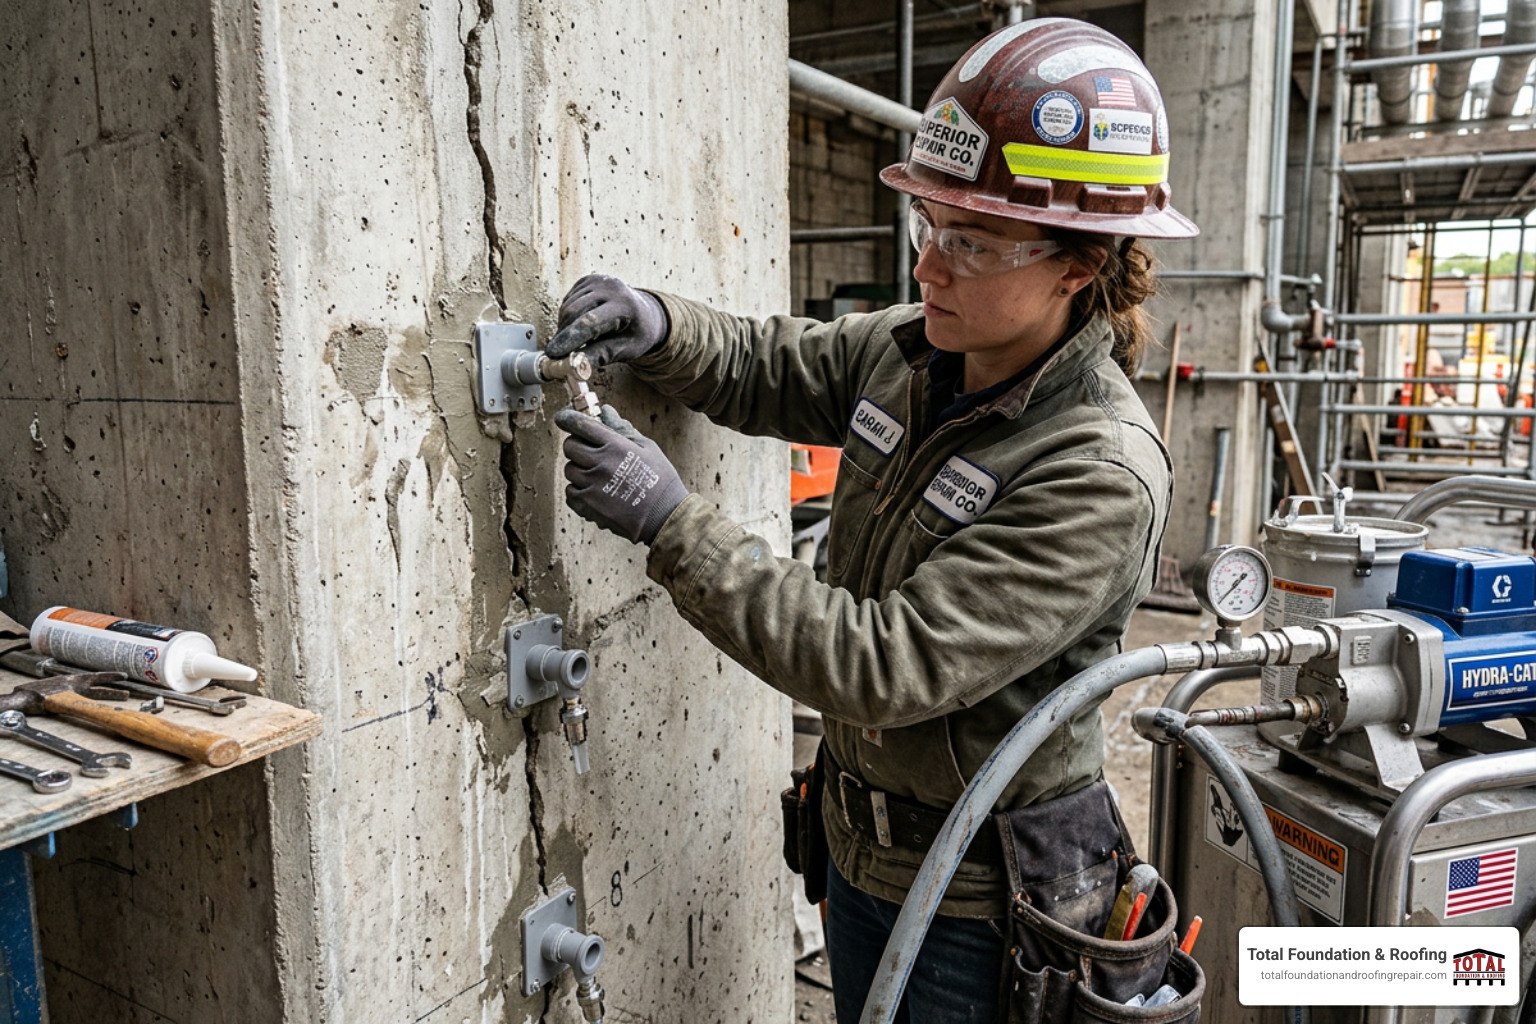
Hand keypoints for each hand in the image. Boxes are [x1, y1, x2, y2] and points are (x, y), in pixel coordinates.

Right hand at [546, 274, 668, 367]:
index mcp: (625, 305)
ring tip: (576, 341)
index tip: (554, 353)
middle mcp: (611, 287)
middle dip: (564, 335)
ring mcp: (598, 281)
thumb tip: (574, 366)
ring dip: (565, 327)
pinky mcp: (588, 280)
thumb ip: (601, 355)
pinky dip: (567, 317)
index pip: (591, 322)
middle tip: (560, 354)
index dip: (570, 339)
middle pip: (574, 312)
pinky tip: (579, 325)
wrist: (645, 314)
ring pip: (567, 306)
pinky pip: (568, 301)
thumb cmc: (637, 334)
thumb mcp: (626, 350)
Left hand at [555, 405, 688, 544]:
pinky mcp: (587, 505)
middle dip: (576, 445)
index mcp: (615, 445)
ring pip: (569, 470)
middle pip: (570, 446)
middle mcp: (600, 463)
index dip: (568, 418)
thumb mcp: (647, 448)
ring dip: (580, 470)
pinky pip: (570, 492)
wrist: (664, 517)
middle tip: (588, 451)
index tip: (563, 418)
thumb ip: (623, 428)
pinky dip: (579, 490)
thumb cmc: (660, 480)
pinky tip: (596, 492)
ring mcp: (592, 485)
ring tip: (599, 476)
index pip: (581, 424)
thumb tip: (605, 410)